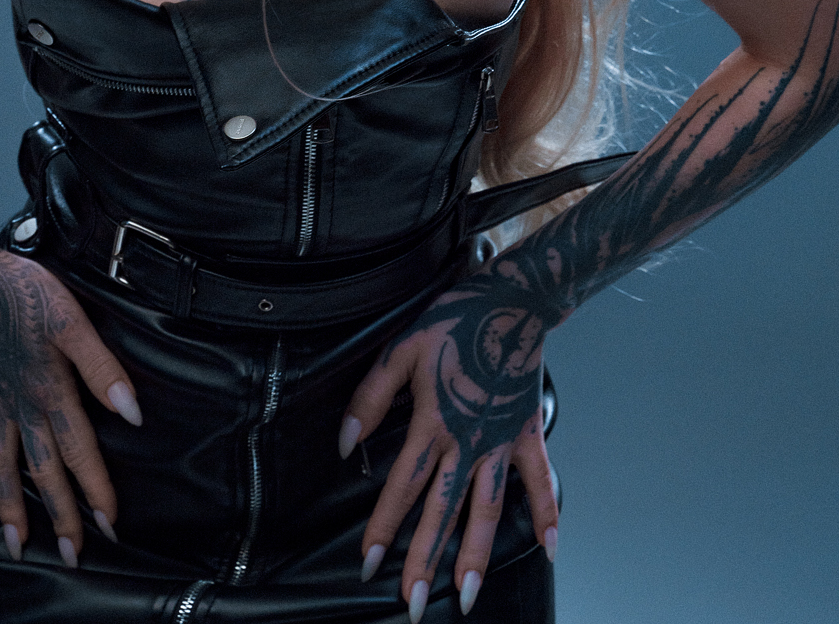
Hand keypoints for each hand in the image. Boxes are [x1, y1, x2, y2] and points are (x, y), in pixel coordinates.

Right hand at [0, 241, 141, 562]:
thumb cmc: (29, 292)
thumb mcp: (74, 322)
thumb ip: (102, 368)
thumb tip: (132, 412)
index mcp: (49, 390)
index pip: (78, 450)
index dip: (95, 488)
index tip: (108, 523)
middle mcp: (19, 403)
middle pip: (41, 469)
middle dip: (58, 513)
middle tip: (70, 553)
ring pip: (1, 463)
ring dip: (8, 505)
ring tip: (16, 543)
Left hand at [340, 273, 558, 618]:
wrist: (509, 301)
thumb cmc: (451, 321)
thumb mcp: (399, 350)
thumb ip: (371, 397)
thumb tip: (345, 442)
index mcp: (432, 421)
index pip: (402, 486)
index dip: (383, 526)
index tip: (367, 564)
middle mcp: (467, 441)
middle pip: (442, 511)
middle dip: (425, 560)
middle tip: (413, 605)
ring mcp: (501, 442)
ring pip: (487, 509)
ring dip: (477, 555)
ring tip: (467, 597)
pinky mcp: (528, 434)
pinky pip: (540, 481)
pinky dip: (547, 514)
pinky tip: (550, 549)